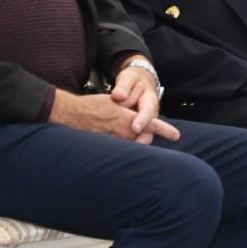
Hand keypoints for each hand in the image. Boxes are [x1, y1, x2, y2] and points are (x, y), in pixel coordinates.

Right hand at [49, 89, 177, 143]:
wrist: (70, 114)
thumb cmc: (93, 106)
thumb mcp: (115, 102)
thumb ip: (130, 106)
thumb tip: (143, 97)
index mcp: (126, 118)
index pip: (151, 124)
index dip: (165, 130)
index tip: (176, 135)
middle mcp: (121, 132)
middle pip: (144, 139)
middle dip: (146, 137)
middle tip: (147, 135)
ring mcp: (113, 142)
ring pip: (133, 145)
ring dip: (134, 141)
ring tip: (125, 133)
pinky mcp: (105, 148)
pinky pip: (120, 150)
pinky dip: (123, 148)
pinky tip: (115, 140)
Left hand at [111, 64, 179, 142]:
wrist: (139, 81)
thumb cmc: (133, 80)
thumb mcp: (129, 78)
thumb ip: (123, 86)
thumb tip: (119, 97)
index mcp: (149, 101)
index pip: (147, 112)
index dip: (142, 121)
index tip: (135, 128)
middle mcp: (149, 115)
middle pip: (148, 132)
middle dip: (140, 141)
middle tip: (130, 148)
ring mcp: (143, 123)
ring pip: (141, 138)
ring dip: (131, 144)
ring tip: (118, 151)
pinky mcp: (136, 129)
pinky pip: (132, 139)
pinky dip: (124, 143)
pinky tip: (112, 148)